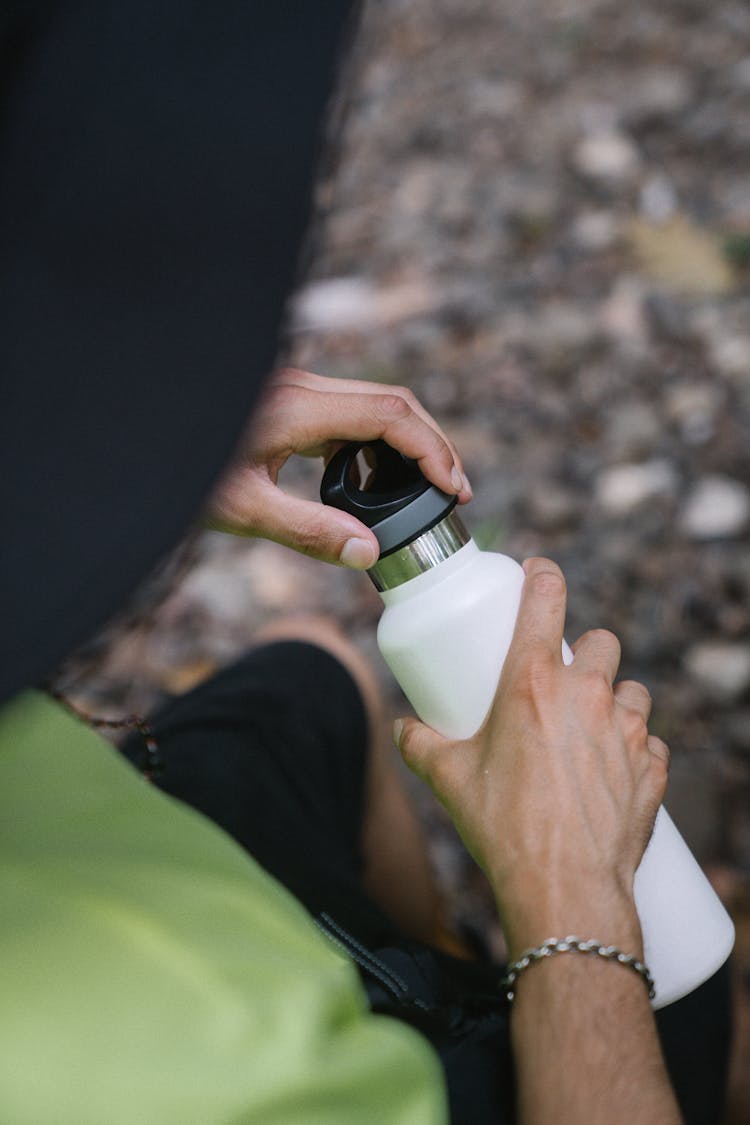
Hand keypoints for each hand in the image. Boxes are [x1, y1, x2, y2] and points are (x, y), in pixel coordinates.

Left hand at [207, 368, 471, 566]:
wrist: (138, 438)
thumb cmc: (181, 471)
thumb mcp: (243, 510)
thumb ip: (309, 531)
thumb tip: (368, 553)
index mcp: (296, 407)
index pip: (389, 414)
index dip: (431, 448)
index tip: (454, 487)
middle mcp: (301, 387)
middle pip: (391, 401)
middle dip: (430, 443)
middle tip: (453, 491)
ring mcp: (294, 389)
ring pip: (372, 404)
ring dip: (405, 442)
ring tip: (421, 491)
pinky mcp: (287, 400)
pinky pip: (348, 414)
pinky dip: (374, 443)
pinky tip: (371, 481)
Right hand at [395, 557, 669, 957]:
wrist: (563, 887)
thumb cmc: (504, 827)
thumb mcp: (449, 779)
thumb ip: (420, 745)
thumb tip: (402, 730)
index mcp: (534, 682)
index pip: (547, 597)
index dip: (543, 575)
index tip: (539, 573)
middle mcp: (588, 695)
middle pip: (601, 641)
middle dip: (585, 652)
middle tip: (562, 679)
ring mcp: (627, 730)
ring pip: (634, 689)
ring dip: (614, 700)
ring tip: (589, 727)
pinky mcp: (652, 768)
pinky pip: (651, 742)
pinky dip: (635, 749)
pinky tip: (611, 770)